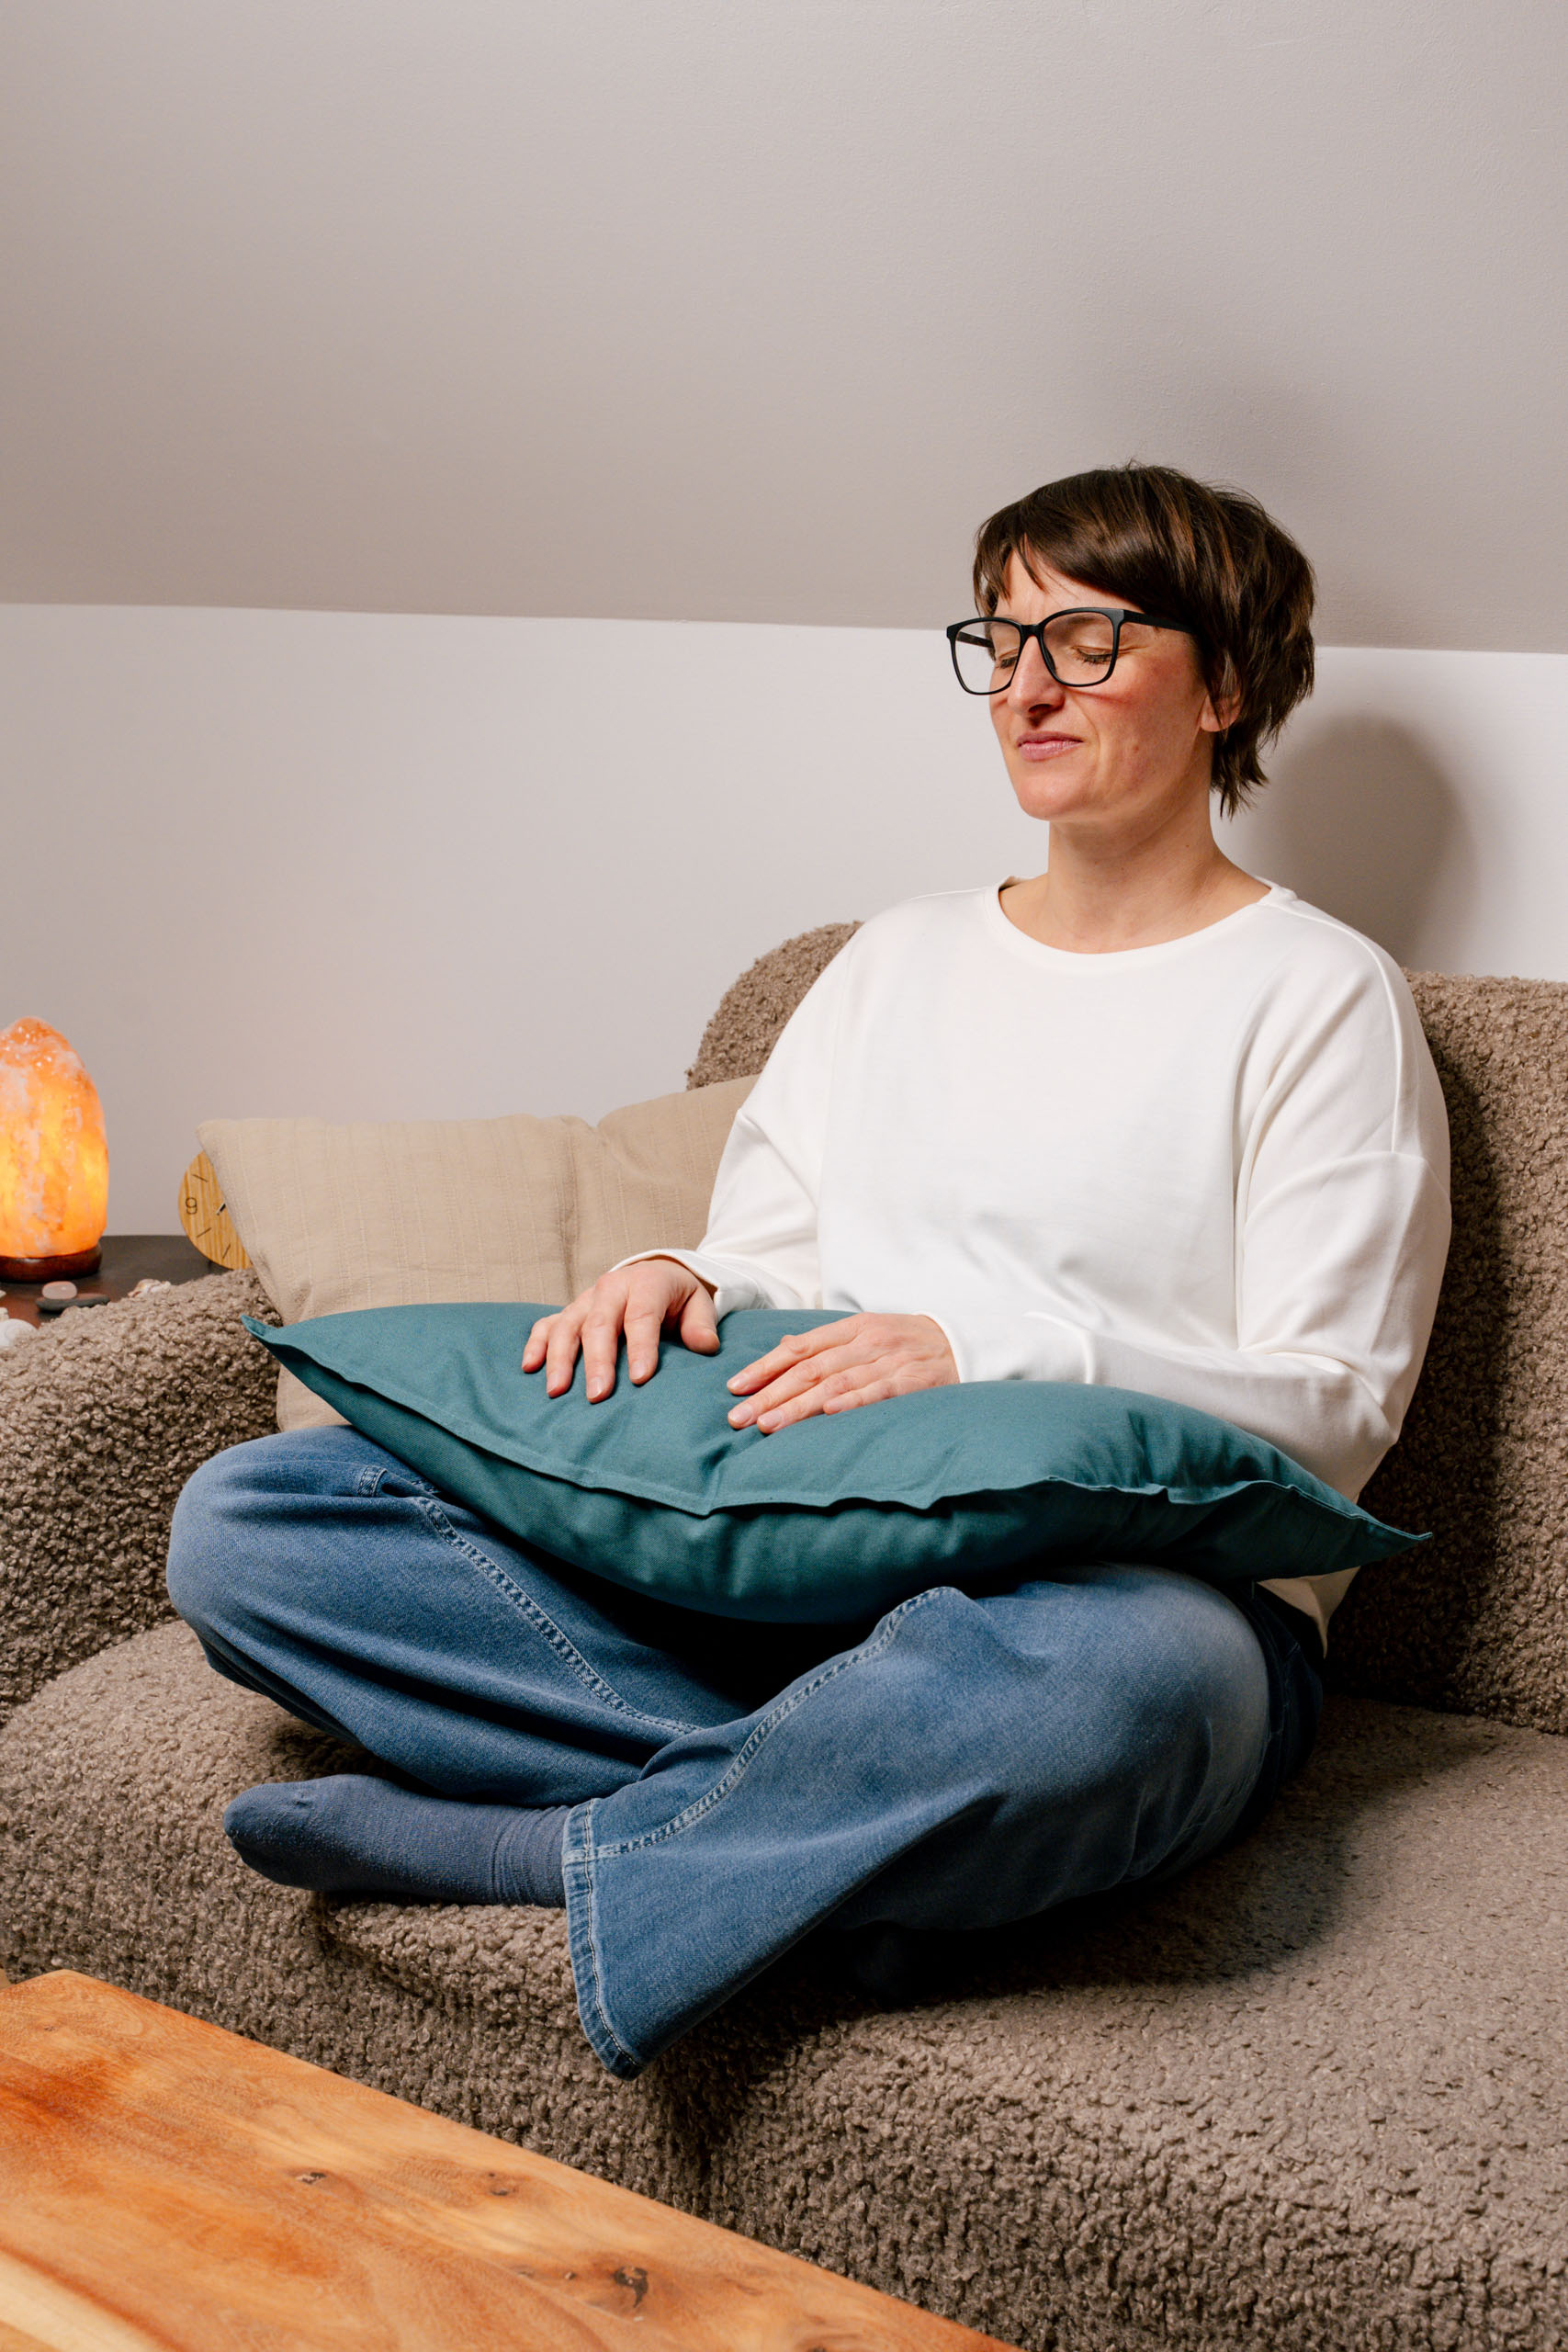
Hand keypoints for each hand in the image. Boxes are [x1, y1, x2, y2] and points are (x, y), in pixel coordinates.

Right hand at [522, 1259, 718, 1401]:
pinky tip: (530, 1367)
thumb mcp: (698, 1304)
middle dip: (597, 1361)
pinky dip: (536, 1344)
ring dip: (560, 1359)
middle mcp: (611, 1287)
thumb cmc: (678, 1298)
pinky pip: (547, 1324)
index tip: (640, 1379)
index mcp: (646, 1283)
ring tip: (557, 1391)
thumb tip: (704, 1347)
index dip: (641, 1347)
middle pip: (599, 1323)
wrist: (656, 1275)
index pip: (641, 1316)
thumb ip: (701, 1325)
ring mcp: (586, 1300)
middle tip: (598, 1395)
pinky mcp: (570, 1311)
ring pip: (568, 1326)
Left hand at [724, 1312, 956, 1433]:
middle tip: (738, 1417)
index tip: (735, 1387)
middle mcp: (868, 1341)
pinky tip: (828, 1413)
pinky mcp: (916, 1381)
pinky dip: (854, 1402)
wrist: (967, 1341)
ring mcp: (892, 1360)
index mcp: (853, 1327)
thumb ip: (827, 1343)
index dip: (765, 1367)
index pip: (799, 1347)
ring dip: (799, 1405)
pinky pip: (880, 1392)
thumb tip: (784, 1349)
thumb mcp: (868, 1332)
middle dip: (769, 1393)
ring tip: (768, 1424)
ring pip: (836, 1383)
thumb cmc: (909, 1342)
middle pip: (810, 1369)